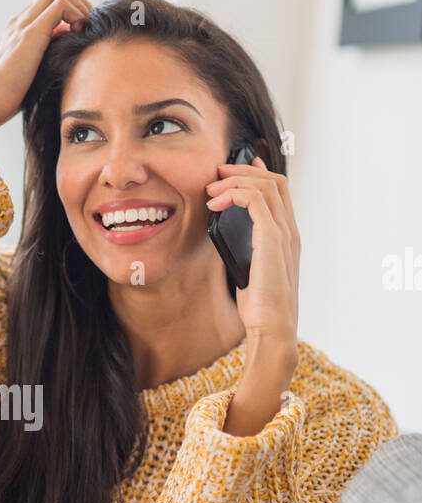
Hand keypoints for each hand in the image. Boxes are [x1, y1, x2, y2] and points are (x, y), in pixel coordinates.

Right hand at [0, 0, 91, 134]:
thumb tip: (66, 43)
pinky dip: (76, 15)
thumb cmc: (3, 100)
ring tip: (85, 32)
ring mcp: (22, 24)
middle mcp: (19, 20)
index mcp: (18, 29)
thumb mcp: (29, 73)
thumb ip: (43, 56)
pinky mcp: (29, 34)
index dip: (73, 11)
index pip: (50, 2)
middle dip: (80, 3)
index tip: (83, 33)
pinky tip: (77, 37)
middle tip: (89, 29)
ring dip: (80, 6)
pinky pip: (60, 5)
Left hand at [205, 156, 300, 433]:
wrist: (273, 331)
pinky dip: (235, 194)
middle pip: (275, 181)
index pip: (278, 192)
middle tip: (216, 174)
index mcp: (287, 238)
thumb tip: (224, 234)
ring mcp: (285, 235)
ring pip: (267, 185)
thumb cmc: (260, 309)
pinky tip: (216, 205)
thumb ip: (244, 250)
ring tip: (212, 190)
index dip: (255, 175)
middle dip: (243, 171)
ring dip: (236, 181)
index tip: (230, 174)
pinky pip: (257, 201)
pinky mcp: (273, 241)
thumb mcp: (249, 272)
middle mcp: (291, 232)